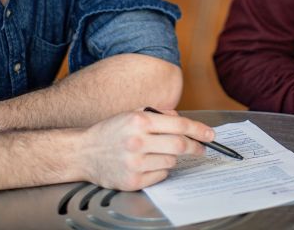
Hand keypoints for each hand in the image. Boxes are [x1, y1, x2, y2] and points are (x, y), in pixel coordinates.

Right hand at [78, 109, 214, 190]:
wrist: (83, 152)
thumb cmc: (110, 132)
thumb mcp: (132, 114)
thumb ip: (158, 114)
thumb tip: (181, 120)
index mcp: (139, 120)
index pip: (179, 125)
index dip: (199, 130)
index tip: (210, 135)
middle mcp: (137, 141)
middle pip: (179, 145)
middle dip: (195, 147)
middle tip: (200, 148)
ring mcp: (135, 162)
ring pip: (171, 161)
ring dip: (171, 157)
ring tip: (157, 153)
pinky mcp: (133, 180)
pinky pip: (160, 176)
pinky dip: (160, 170)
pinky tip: (147, 164)